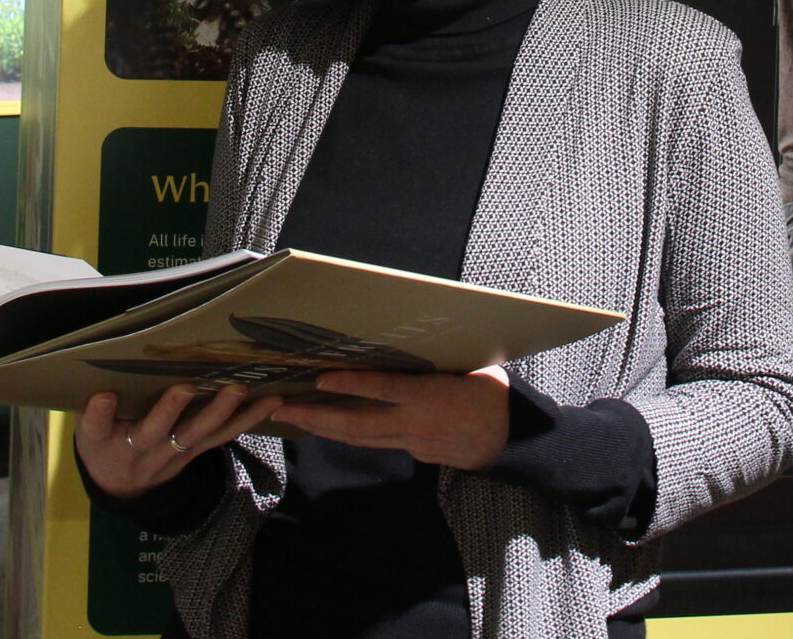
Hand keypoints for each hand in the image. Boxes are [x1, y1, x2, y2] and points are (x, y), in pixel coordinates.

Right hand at [75, 383, 280, 500]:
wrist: (120, 486)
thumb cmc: (102, 441)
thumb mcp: (86, 427)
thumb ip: (93, 403)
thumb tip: (99, 354)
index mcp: (101, 442)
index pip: (97, 428)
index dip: (100, 414)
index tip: (104, 397)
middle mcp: (137, 450)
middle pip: (153, 432)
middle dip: (170, 410)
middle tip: (185, 386)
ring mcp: (169, 455)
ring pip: (196, 434)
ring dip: (219, 412)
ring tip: (238, 388)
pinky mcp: (194, 453)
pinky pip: (222, 437)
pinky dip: (247, 419)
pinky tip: (271, 400)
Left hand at [268, 366, 511, 470]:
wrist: (509, 441)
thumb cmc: (491, 394)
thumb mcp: (469, 367)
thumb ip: (436, 359)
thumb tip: (408, 338)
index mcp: (429, 397)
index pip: (383, 390)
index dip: (350, 385)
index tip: (320, 379)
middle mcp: (414, 423)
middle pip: (357, 424)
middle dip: (316, 418)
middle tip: (283, 409)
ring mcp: (413, 442)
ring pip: (360, 438)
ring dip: (324, 429)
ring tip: (294, 418)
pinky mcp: (415, 454)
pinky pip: (376, 443)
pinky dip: (349, 435)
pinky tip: (330, 427)